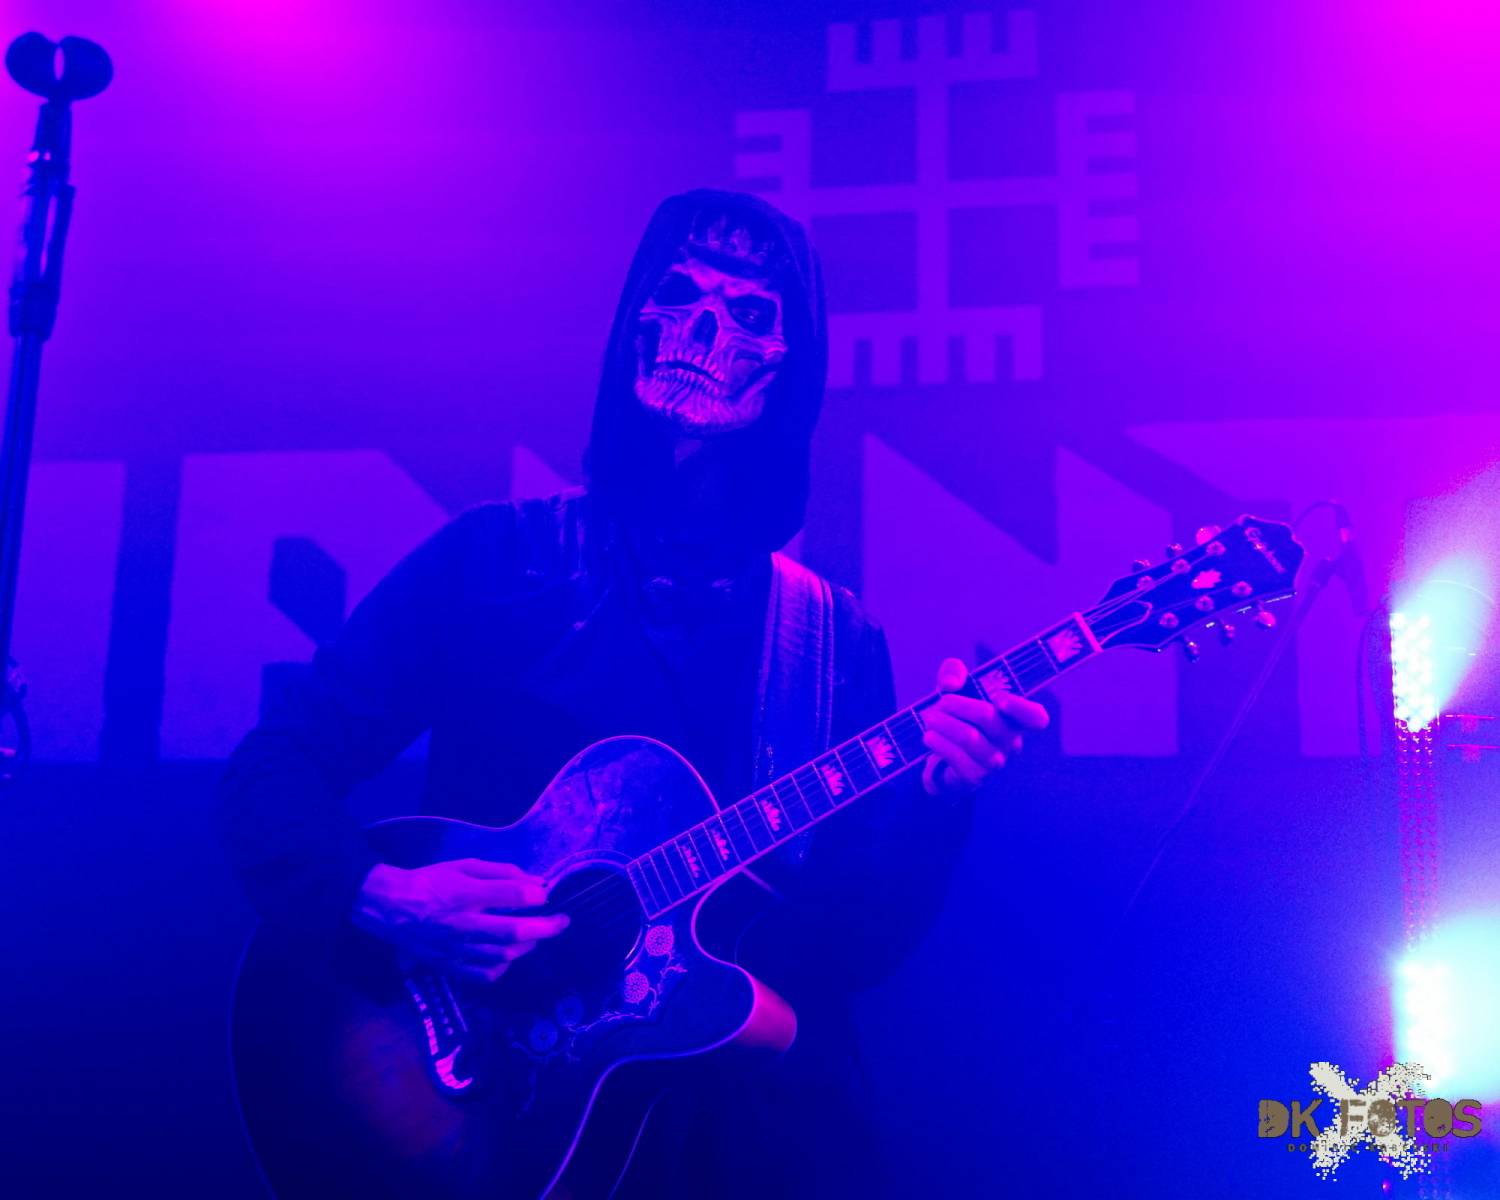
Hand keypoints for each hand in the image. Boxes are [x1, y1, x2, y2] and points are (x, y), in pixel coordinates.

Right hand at [353, 859, 568, 983]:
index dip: (537, 895)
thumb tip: (535, 881)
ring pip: (504, 955)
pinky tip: (506, 955)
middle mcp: (463, 924)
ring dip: (526, 945)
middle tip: (563, 922)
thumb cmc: (431, 881)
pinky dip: (502, 967)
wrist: (390, 908)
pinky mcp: (450, 966)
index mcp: (465, 894)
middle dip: (546, 927)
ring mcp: (457, 949)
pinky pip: (485, 974)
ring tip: (534, 935)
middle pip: (514, 931)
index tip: (546, 894)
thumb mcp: (463, 866)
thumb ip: (500, 872)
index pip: (512, 896)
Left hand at [920, 658, 1048, 796]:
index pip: (1036, 717)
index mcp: (1014, 720)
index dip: (1021, 707)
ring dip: (942, 723)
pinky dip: (939, 742)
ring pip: (968, 736)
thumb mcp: (954, 688)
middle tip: (939, 704)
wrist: (939, 757)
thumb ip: (953, 672)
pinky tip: (929, 736)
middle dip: (955, 705)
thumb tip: (950, 683)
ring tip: (929, 719)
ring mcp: (995, 764)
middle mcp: (1011, 744)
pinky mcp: (975, 779)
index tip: (998, 698)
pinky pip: (957, 757)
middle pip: (986, 716)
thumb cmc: (955, 717)